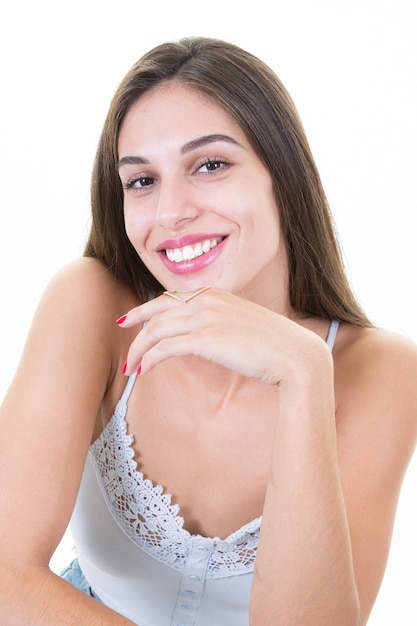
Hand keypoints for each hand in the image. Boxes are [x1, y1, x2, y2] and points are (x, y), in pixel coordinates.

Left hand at [117, 288, 319, 384]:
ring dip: (139, 351)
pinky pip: (165, 347)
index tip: (129, 321)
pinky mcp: (206, 338)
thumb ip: (221, 323)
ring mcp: (206, 317)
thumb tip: (205, 336)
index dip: (145, 310)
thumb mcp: (243, 325)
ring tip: (130, 369)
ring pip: (157, 330)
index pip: (169, 298)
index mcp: (215, 294)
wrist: (295, 355)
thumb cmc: (273, 346)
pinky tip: (144, 371)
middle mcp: (207, 300)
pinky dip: (149, 359)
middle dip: (135, 333)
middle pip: (157, 314)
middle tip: (126, 354)